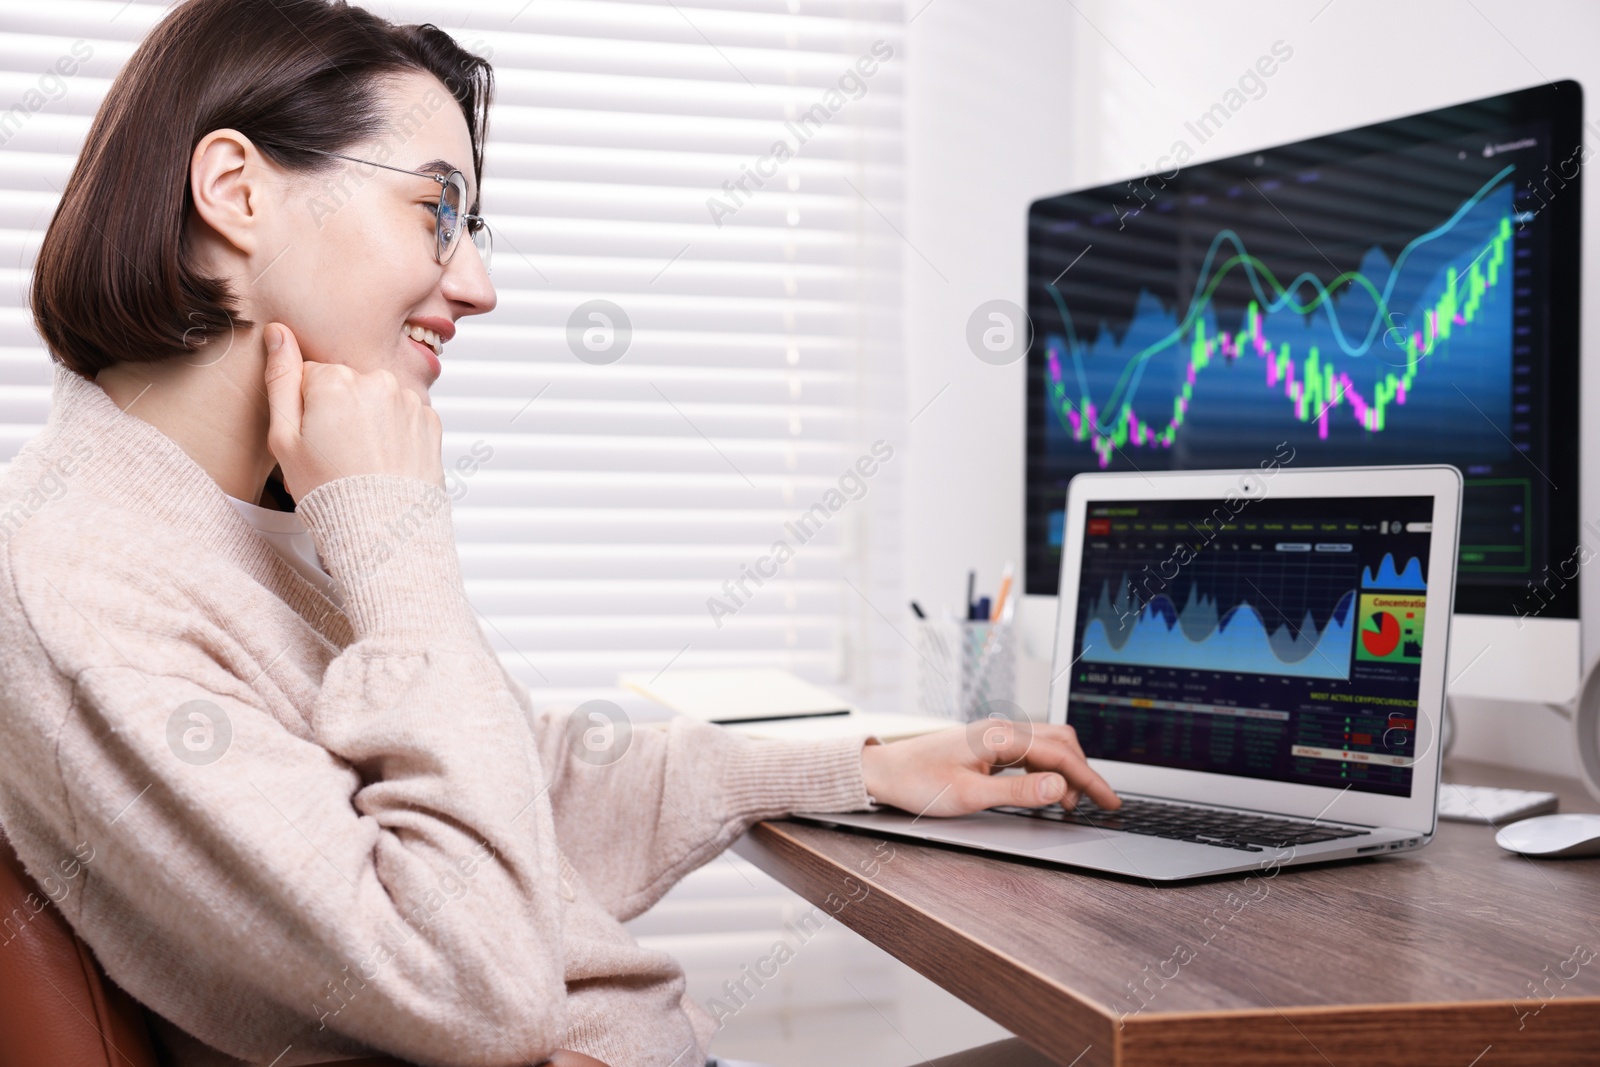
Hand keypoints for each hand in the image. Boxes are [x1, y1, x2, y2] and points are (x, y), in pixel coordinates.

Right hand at [262, 323, 444, 500]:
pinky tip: (386, 460)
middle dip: (339, 410)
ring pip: (377, 399)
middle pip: (347, 384)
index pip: (310, 376)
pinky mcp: (431, 419)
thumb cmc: (329, 489)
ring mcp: (409, 399)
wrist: (384, 528)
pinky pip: (404, 415)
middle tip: (337, 453)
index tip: (312, 438)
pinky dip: (396, 432)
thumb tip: (277, 332)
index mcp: (335, 380)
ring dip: (370, 420)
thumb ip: (279, 378)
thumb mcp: (284, 438)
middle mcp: (377, 380)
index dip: (306, 409)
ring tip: (363, 460)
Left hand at [859, 720, 1119, 817]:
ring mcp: (994, 735)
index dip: (1090, 779)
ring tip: (1070, 803)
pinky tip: (1045, 789)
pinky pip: (1030, 751)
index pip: (1060, 754)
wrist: (883, 772)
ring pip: (1047, 745)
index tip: (1110, 801)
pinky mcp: (987, 745)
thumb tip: (1059, 787)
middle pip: (1060, 742)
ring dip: (1065, 771)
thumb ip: (1017, 793)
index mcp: (1000, 736)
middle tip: (1099, 803)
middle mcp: (1001, 729)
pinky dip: (1047, 769)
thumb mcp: (970, 796)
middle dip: (1083, 772)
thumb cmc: (918, 782)